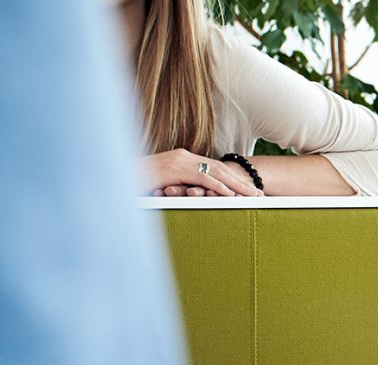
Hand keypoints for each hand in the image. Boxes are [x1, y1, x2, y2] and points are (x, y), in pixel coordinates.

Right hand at [141, 148, 261, 196]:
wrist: (118, 174)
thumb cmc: (138, 181)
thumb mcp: (163, 182)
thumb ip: (179, 185)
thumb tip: (192, 194)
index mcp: (184, 158)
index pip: (215, 168)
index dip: (233, 179)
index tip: (248, 190)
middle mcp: (185, 156)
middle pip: (221, 169)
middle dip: (241, 183)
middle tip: (259, 194)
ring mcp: (181, 161)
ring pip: (217, 173)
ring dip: (237, 186)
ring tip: (253, 196)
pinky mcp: (176, 170)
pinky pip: (202, 179)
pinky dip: (218, 187)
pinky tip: (231, 195)